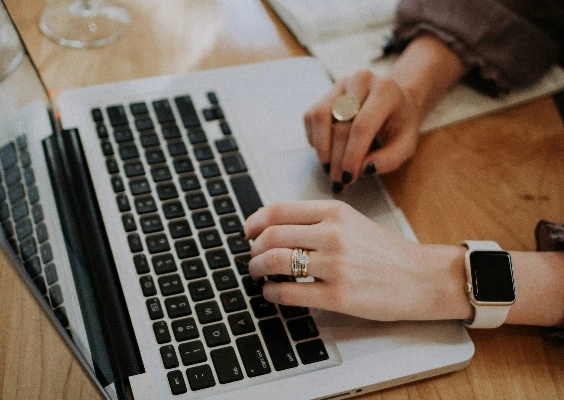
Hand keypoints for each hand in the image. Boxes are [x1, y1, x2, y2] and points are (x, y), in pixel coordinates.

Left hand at [244, 200, 469, 320]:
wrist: (422, 277)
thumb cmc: (386, 251)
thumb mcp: (352, 222)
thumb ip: (317, 221)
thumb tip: (274, 228)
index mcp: (334, 212)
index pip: (278, 210)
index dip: (254, 221)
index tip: (247, 232)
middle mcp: (333, 234)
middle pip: (271, 236)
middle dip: (253, 249)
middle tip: (252, 257)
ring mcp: (335, 265)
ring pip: (275, 262)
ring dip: (257, 269)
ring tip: (258, 274)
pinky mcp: (339, 296)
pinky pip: (290, 293)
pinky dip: (271, 293)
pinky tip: (271, 294)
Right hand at [304, 70, 419, 191]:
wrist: (394, 101)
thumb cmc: (399, 124)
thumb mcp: (406, 145)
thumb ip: (389, 159)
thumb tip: (364, 169)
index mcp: (385, 91)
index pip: (362, 126)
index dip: (352, 155)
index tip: (348, 178)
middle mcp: (361, 81)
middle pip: (340, 125)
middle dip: (337, 159)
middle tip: (339, 181)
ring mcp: (340, 85)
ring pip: (320, 117)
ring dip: (322, 148)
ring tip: (329, 168)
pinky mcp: (326, 93)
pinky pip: (311, 117)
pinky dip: (315, 139)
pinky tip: (327, 151)